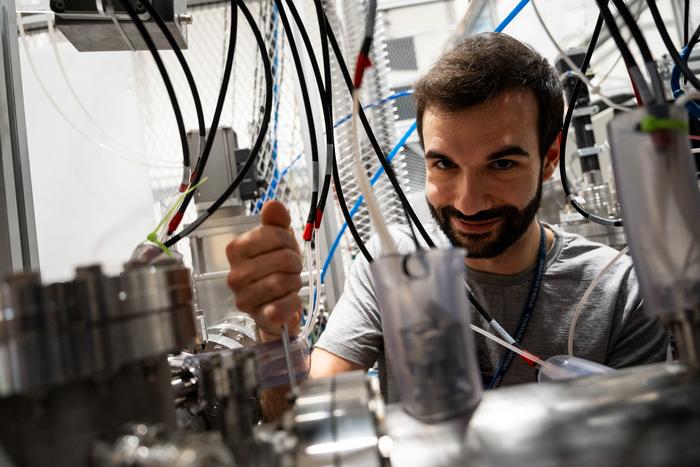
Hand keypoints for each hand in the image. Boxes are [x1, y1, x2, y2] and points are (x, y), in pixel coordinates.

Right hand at [226, 200, 302, 341]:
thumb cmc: (274, 269)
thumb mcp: (278, 241)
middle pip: (282, 259)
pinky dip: (292, 303)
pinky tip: (289, 300)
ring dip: (295, 281)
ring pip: (283, 282)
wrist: (274, 305)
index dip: (288, 240)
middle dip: (295, 262)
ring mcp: (244, 298)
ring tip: (290, 283)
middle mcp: (234, 274)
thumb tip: (273, 204)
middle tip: (291, 268)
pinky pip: (281, 308)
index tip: (287, 247)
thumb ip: (276, 222)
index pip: (272, 234)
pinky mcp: (256, 317)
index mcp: (236, 250)